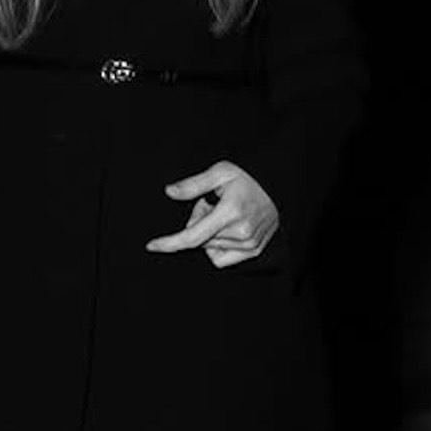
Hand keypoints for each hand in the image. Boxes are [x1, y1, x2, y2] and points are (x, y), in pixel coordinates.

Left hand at [145, 160, 278, 268]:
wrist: (278, 187)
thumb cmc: (248, 177)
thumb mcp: (220, 172)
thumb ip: (193, 184)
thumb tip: (169, 191)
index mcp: (230, 213)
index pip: (192, 236)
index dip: (169, 242)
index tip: (151, 245)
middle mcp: (240, 232)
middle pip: (199, 239)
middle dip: (198, 222)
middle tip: (210, 204)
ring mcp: (249, 244)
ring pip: (209, 247)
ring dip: (209, 233)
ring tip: (224, 213)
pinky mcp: (253, 251)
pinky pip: (221, 258)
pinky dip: (217, 247)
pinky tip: (227, 230)